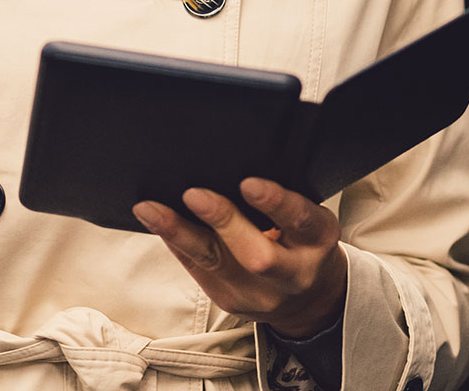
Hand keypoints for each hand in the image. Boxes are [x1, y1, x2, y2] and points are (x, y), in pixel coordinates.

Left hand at [133, 178, 347, 336]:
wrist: (308, 300)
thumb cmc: (304, 244)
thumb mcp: (310, 220)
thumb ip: (282, 201)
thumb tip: (232, 167)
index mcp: (317, 242)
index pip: (299, 221)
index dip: (275, 202)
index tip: (249, 184)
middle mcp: (292, 274)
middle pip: (257, 255)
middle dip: (223, 222)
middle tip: (194, 194)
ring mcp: (258, 293)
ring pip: (215, 263)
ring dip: (180, 233)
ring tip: (152, 210)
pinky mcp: (229, 301)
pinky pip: (197, 270)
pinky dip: (176, 243)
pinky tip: (157, 223)